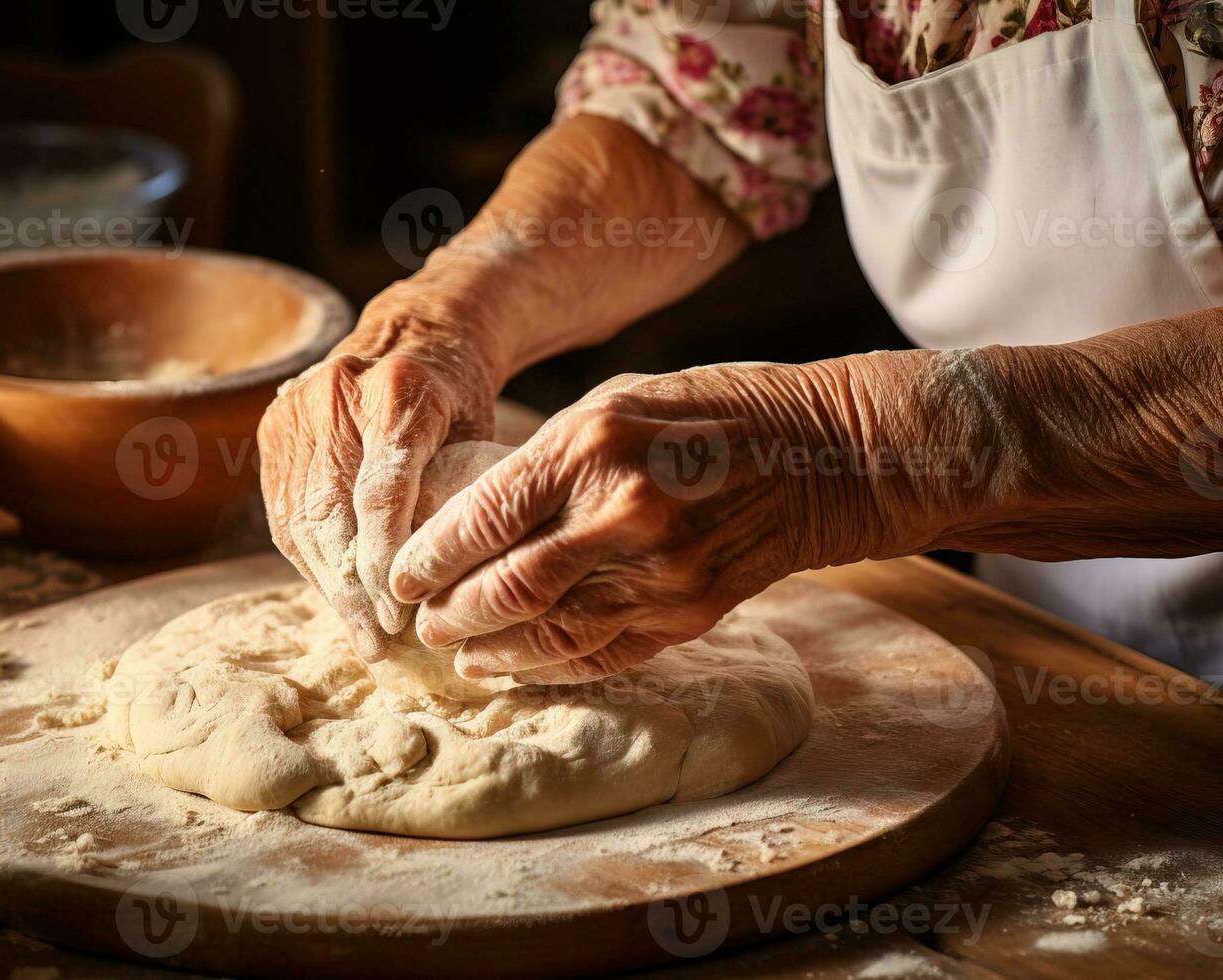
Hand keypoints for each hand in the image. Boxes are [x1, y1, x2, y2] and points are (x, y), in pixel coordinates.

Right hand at [258, 297, 499, 659]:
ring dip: (330, 584)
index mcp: (399, 389)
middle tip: (381, 640)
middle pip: (334, 512)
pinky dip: (310, 561)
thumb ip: (460, 496)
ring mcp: (296, 408)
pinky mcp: (272, 429)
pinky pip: (285, 512)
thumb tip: (449, 590)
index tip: (402, 615)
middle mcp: (335, 392)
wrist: (416, 333)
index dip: (387, 561)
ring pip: (302, 517)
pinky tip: (337, 598)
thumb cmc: (461, 398)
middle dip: (356, 586)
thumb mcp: (479, 436)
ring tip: (361, 633)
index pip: (381, 492)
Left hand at [389, 366, 881, 683]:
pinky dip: (550, 665)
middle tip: (424, 623)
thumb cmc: (707, 413)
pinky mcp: (689, 614)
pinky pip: (602, 653)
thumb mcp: (615, 402)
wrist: (821, 457)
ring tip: (461, 652)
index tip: (401, 578)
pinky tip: (517, 665)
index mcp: (591, 446)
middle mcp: (622, 514)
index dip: (428, 560)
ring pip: (549, 634)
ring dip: (492, 651)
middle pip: (505, 589)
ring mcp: (661, 573)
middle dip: (449, 616)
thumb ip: (545, 461)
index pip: (482, 520)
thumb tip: (471, 516)